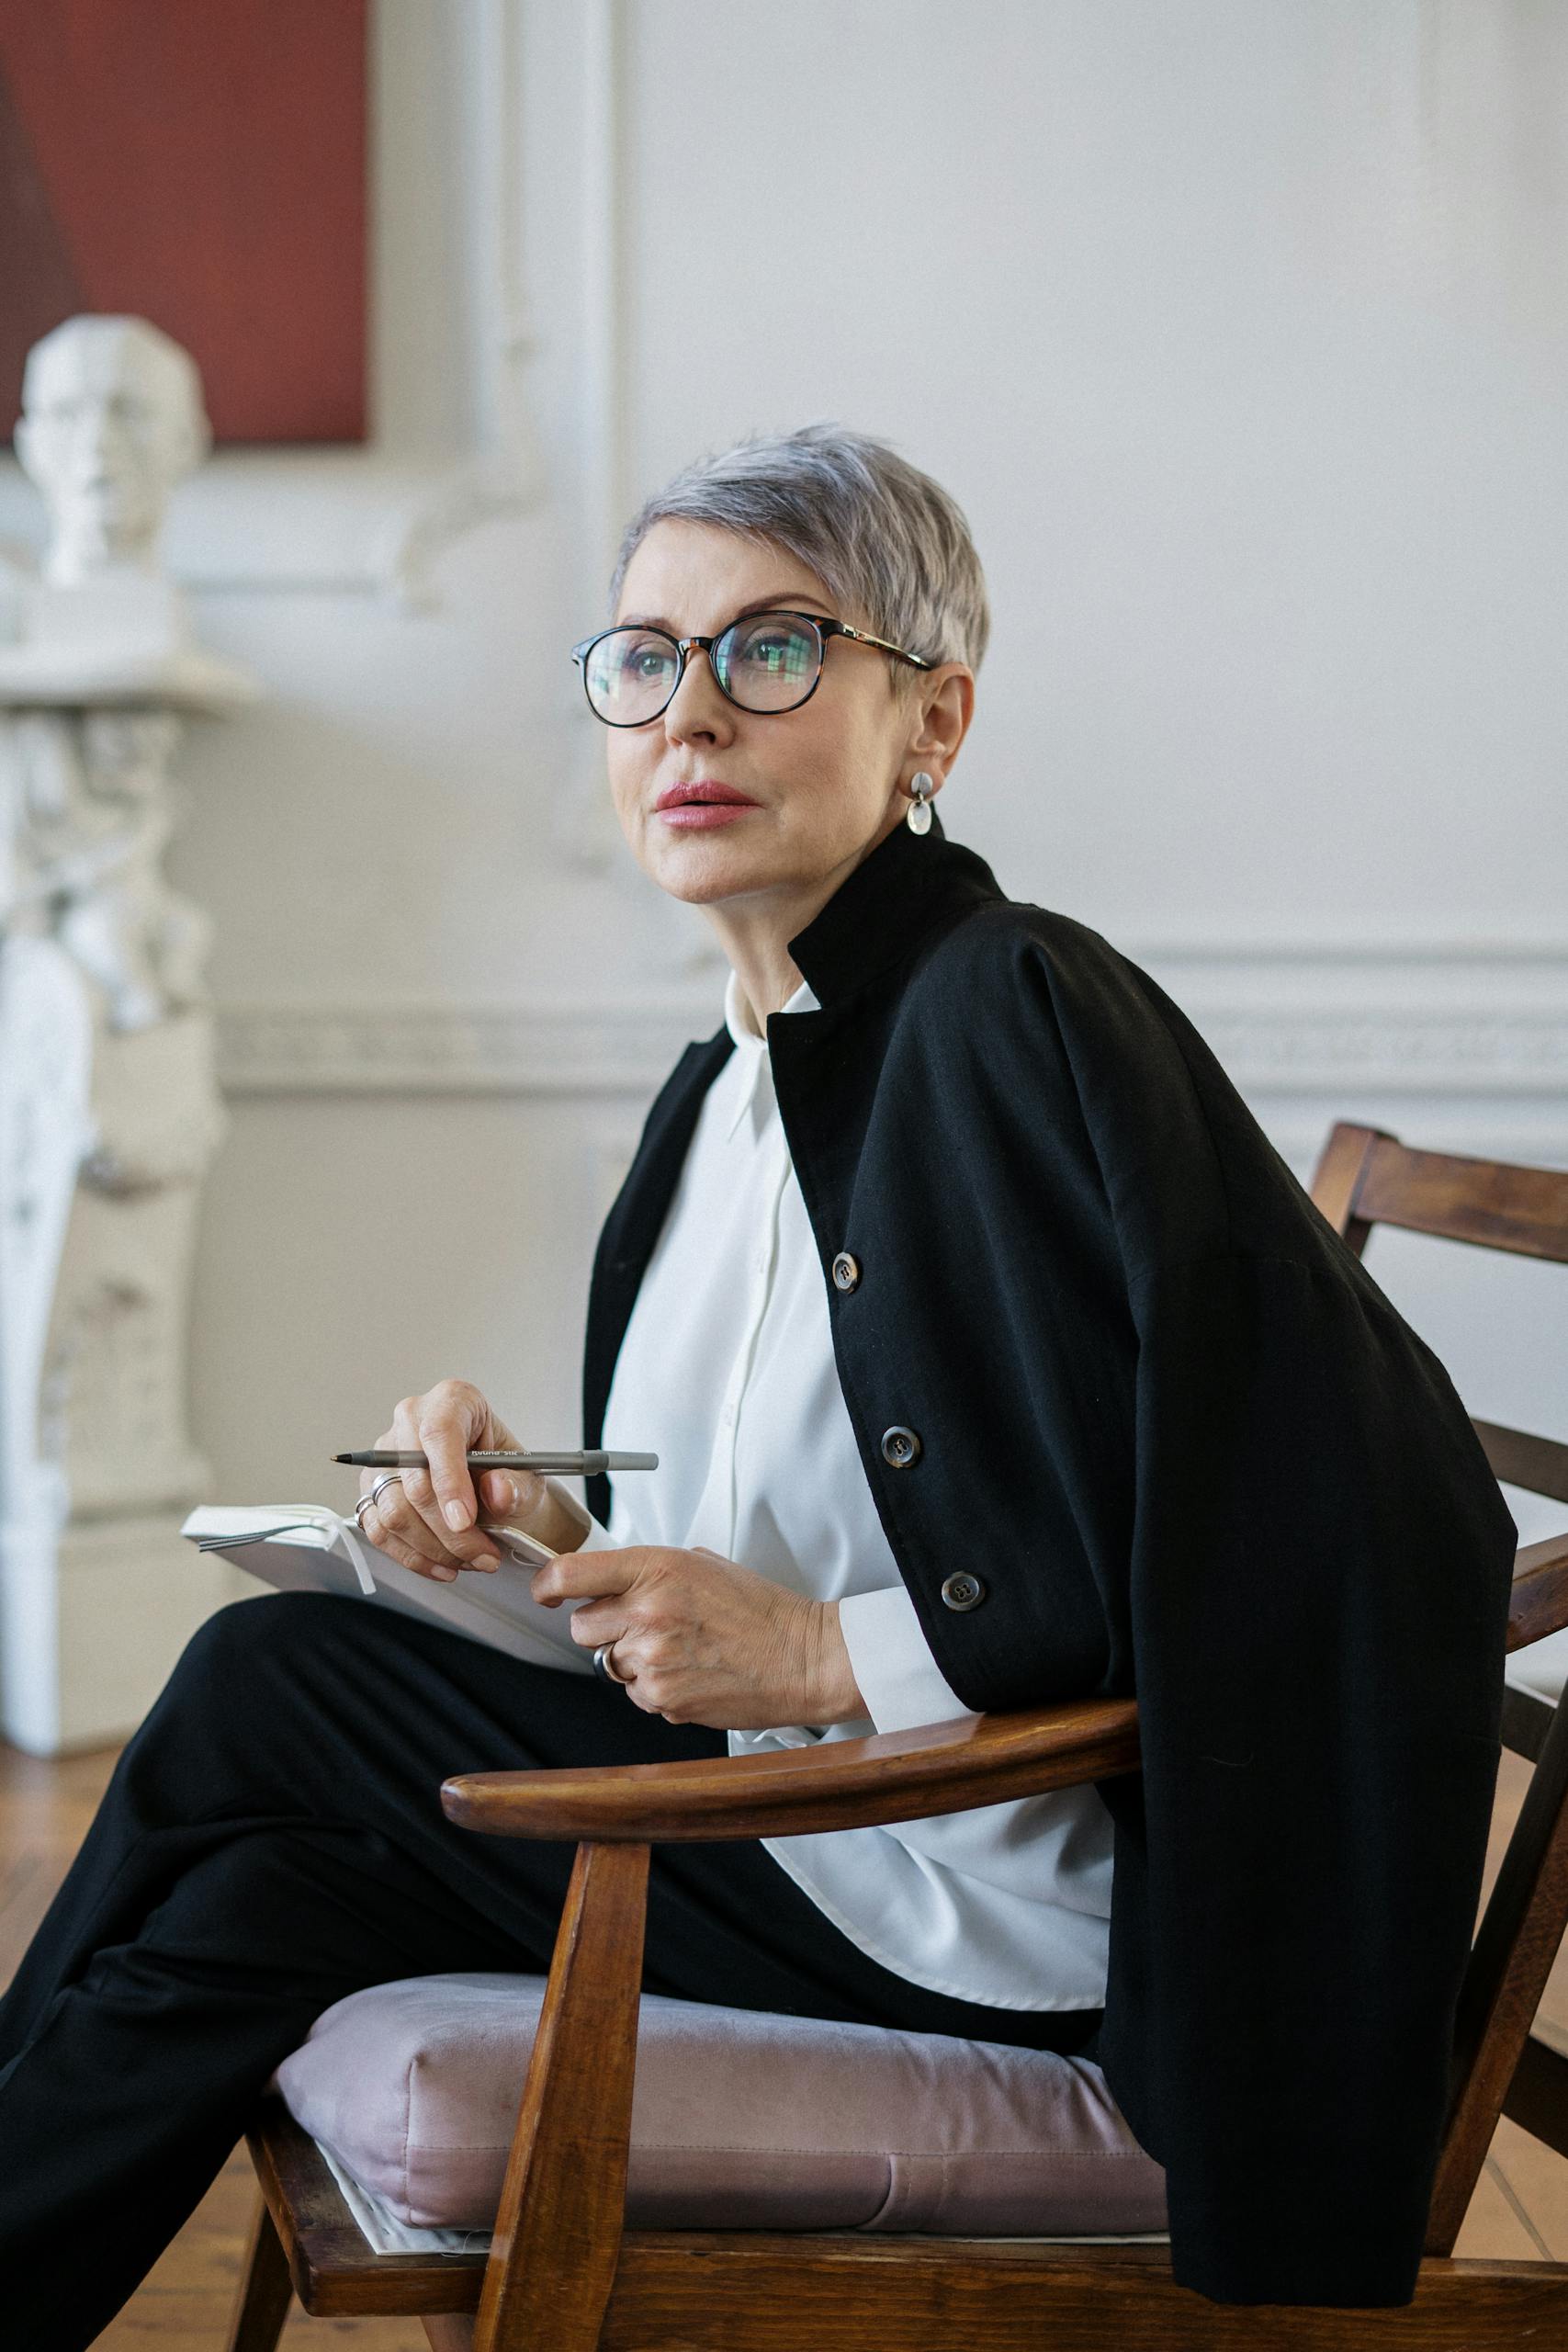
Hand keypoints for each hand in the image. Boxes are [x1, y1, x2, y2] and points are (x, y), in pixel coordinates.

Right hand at [356, 1378, 547, 1582]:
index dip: (449, 1480)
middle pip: (414, 1480)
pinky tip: (443, 1565)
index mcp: (453, 1400)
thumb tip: (498, 1492)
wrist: (493, 1486)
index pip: (439, 1434)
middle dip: (449, 1530)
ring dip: (433, 1547)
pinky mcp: (372, 1488)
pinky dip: (412, 1556)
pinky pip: (378, 1529)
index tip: (465, 1520)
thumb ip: (516, 1485)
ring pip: (393, 1511)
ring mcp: (385, 1455)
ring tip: (470, 1560)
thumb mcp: (527, 1475)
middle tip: (482, 1554)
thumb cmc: (506, 1471)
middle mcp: (411, 1420)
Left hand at [530, 1542, 865, 1728]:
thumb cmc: (760, 1609)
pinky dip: (656, 1688)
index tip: (546, 1590)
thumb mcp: (702, 1564)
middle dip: (603, 1628)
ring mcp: (653, 1659)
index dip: (548, 1584)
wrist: (803, 1657)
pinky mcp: (663, 1699)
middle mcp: (648, 1612)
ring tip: (682, 1651)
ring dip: (633, 1659)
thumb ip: (650, 1570)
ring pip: (609, 1664)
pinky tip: (692, 1673)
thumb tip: (610, 1580)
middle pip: (581, 1627)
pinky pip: (636, 1693)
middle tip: (641, 1626)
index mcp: (657, 1568)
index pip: (571, 1573)